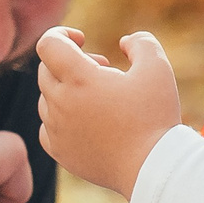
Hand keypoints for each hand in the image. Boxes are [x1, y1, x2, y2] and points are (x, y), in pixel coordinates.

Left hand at [35, 27, 183, 197]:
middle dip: (70, 62)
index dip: (61, 34)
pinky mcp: (60, 152)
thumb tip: (124, 42)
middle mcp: (60, 103)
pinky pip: (47, 127)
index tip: (82, 40)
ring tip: (98, 97)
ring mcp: (57, 130)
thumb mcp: (157, 68)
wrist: (152, 168)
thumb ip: (141, 43)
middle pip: (46, 69)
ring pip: (46, 98)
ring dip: (65, 89)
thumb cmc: (155, 117)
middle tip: (102, 70)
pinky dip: (61, 117)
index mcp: (79, 79)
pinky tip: (86, 120)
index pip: (48, 44)